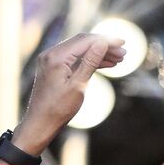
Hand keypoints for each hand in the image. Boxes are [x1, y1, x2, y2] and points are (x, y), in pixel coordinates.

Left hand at [14, 34, 127, 153]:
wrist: (40, 124)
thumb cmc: (58, 109)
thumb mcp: (78, 86)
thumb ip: (90, 62)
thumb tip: (102, 42)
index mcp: (56, 57)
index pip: (85, 40)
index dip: (106, 40)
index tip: (123, 44)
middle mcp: (51, 54)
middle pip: (83, 42)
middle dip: (104, 46)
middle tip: (123, 54)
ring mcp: (51, 60)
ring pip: (80, 50)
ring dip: (98, 54)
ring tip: (118, 60)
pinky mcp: (53, 67)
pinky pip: (74, 59)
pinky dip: (89, 61)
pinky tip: (104, 65)